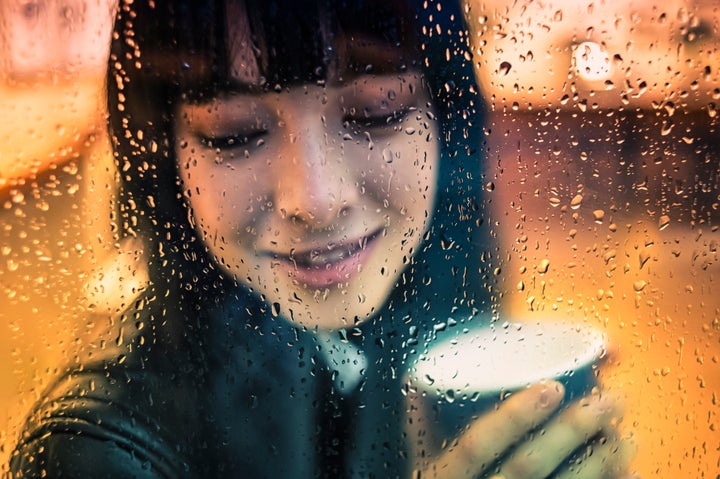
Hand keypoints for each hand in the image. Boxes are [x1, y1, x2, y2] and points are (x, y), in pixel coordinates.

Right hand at [408, 381, 636, 478]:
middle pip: (529, 467)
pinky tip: (629, 475)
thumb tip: (419, 379)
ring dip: (601, 463)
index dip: (514, 416)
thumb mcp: (423, 462)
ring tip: (625, 433)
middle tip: (610, 399)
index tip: (553, 386)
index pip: (477, 443)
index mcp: (445, 475)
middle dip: (574, 430)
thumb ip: (423, 423)